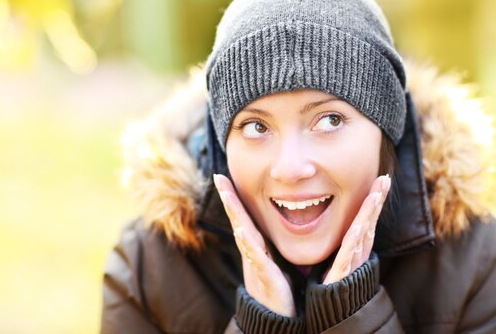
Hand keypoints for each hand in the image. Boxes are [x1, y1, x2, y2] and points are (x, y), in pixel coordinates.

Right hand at [213, 174, 296, 316]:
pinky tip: (241, 231)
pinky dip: (248, 244)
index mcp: (256, 247)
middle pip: (239, 221)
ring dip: (236, 215)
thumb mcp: (272, 262)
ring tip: (227, 196)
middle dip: (229, 200)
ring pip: (244, 236)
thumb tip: (265, 226)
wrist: (276, 320)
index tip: (223, 177)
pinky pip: (257, 258)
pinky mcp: (267, 278)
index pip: (243, 217)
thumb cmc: (276, 290)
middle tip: (219, 178)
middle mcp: (253, 253)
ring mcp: (257, 264)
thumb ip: (268, 245)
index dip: (233, 198)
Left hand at [322, 175, 390, 284]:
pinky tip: (360, 226)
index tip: (381, 180)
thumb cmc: (335, 283)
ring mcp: (352, 261)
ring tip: (376, 194)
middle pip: (370, 221)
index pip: (367, 218)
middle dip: (377, 200)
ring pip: (363, 233)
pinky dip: (357, 239)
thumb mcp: (341, 256)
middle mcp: (358, 252)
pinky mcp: (342, 272)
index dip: (374, 200)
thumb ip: (345, 239)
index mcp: (356, 246)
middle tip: (385, 179)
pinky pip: (350, 253)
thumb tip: (349, 223)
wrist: (332, 310)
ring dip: (370, 213)